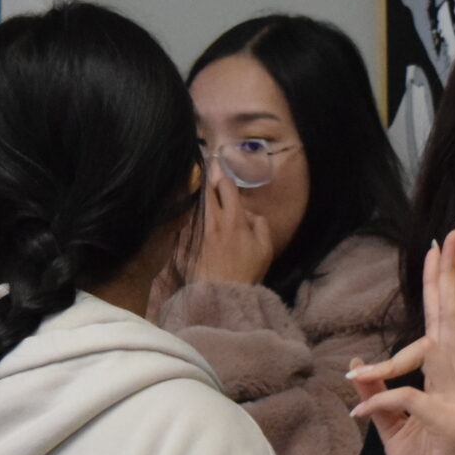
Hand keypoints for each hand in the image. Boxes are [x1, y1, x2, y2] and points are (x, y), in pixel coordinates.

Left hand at [186, 166, 279, 286]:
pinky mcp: (190, 241)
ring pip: (198, 203)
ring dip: (199, 191)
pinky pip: (190, 220)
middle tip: (205, 164)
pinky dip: (191, 210)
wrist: (222, 292)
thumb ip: (261, 225)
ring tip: (199, 181)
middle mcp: (214, 220)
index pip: (226, 186)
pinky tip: (190, 206)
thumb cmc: (247, 271)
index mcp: (234, 218)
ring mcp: (200, 230)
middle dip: (207, 175)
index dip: (222, 172)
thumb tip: (250, 214)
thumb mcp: (265, 248)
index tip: (219, 162)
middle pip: (207, 190)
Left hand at [348, 226, 454, 454]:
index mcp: (444, 379)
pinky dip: (378, 402)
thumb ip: (378, 395)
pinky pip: (407, 398)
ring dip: (393, 357)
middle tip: (448, 237)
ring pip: (433, 352)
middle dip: (446, 278)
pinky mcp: (449, 423)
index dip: (441, 284)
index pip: (441, 322)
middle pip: (450, 320)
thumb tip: (357, 367)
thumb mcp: (393, 428)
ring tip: (363, 375)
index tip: (440, 247)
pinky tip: (358, 413)